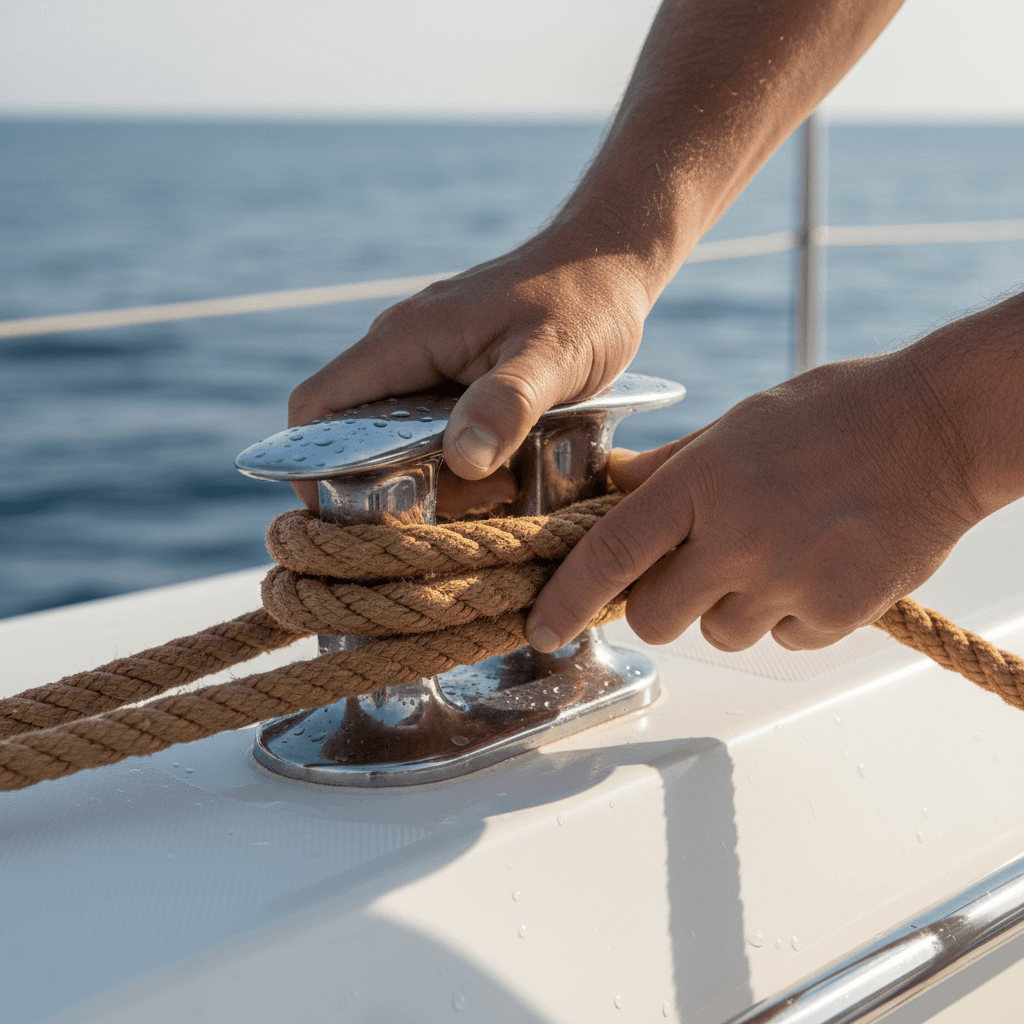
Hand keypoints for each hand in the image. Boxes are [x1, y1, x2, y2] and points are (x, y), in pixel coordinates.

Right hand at [287, 229, 653, 509]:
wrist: (609, 261)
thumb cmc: (586, 301)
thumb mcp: (557, 356)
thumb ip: (509, 402)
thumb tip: (461, 459)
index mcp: (407, 338)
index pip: (319, 405)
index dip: (310, 463)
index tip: (339, 515)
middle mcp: (404, 349)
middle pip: (352, 432)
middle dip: (386, 484)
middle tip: (454, 508)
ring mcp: (428, 360)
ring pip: (394, 435)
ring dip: (429, 475)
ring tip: (497, 486)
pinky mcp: (454, 374)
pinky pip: (429, 427)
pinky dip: (452, 459)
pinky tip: (502, 470)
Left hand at [526, 350, 983, 652]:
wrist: (938, 428)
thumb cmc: (832, 414)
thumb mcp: (735, 426)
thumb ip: (667, 469)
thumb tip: (610, 490)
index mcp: (702, 482)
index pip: (611, 554)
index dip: (566, 599)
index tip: (542, 628)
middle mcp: (737, 538)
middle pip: (655, 617)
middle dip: (659, 604)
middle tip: (690, 570)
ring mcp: (788, 581)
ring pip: (720, 633)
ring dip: (730, 607)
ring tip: (774, 552)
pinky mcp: (836, 613)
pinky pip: (784, 639)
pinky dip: (789, 615)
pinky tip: (816, 564)